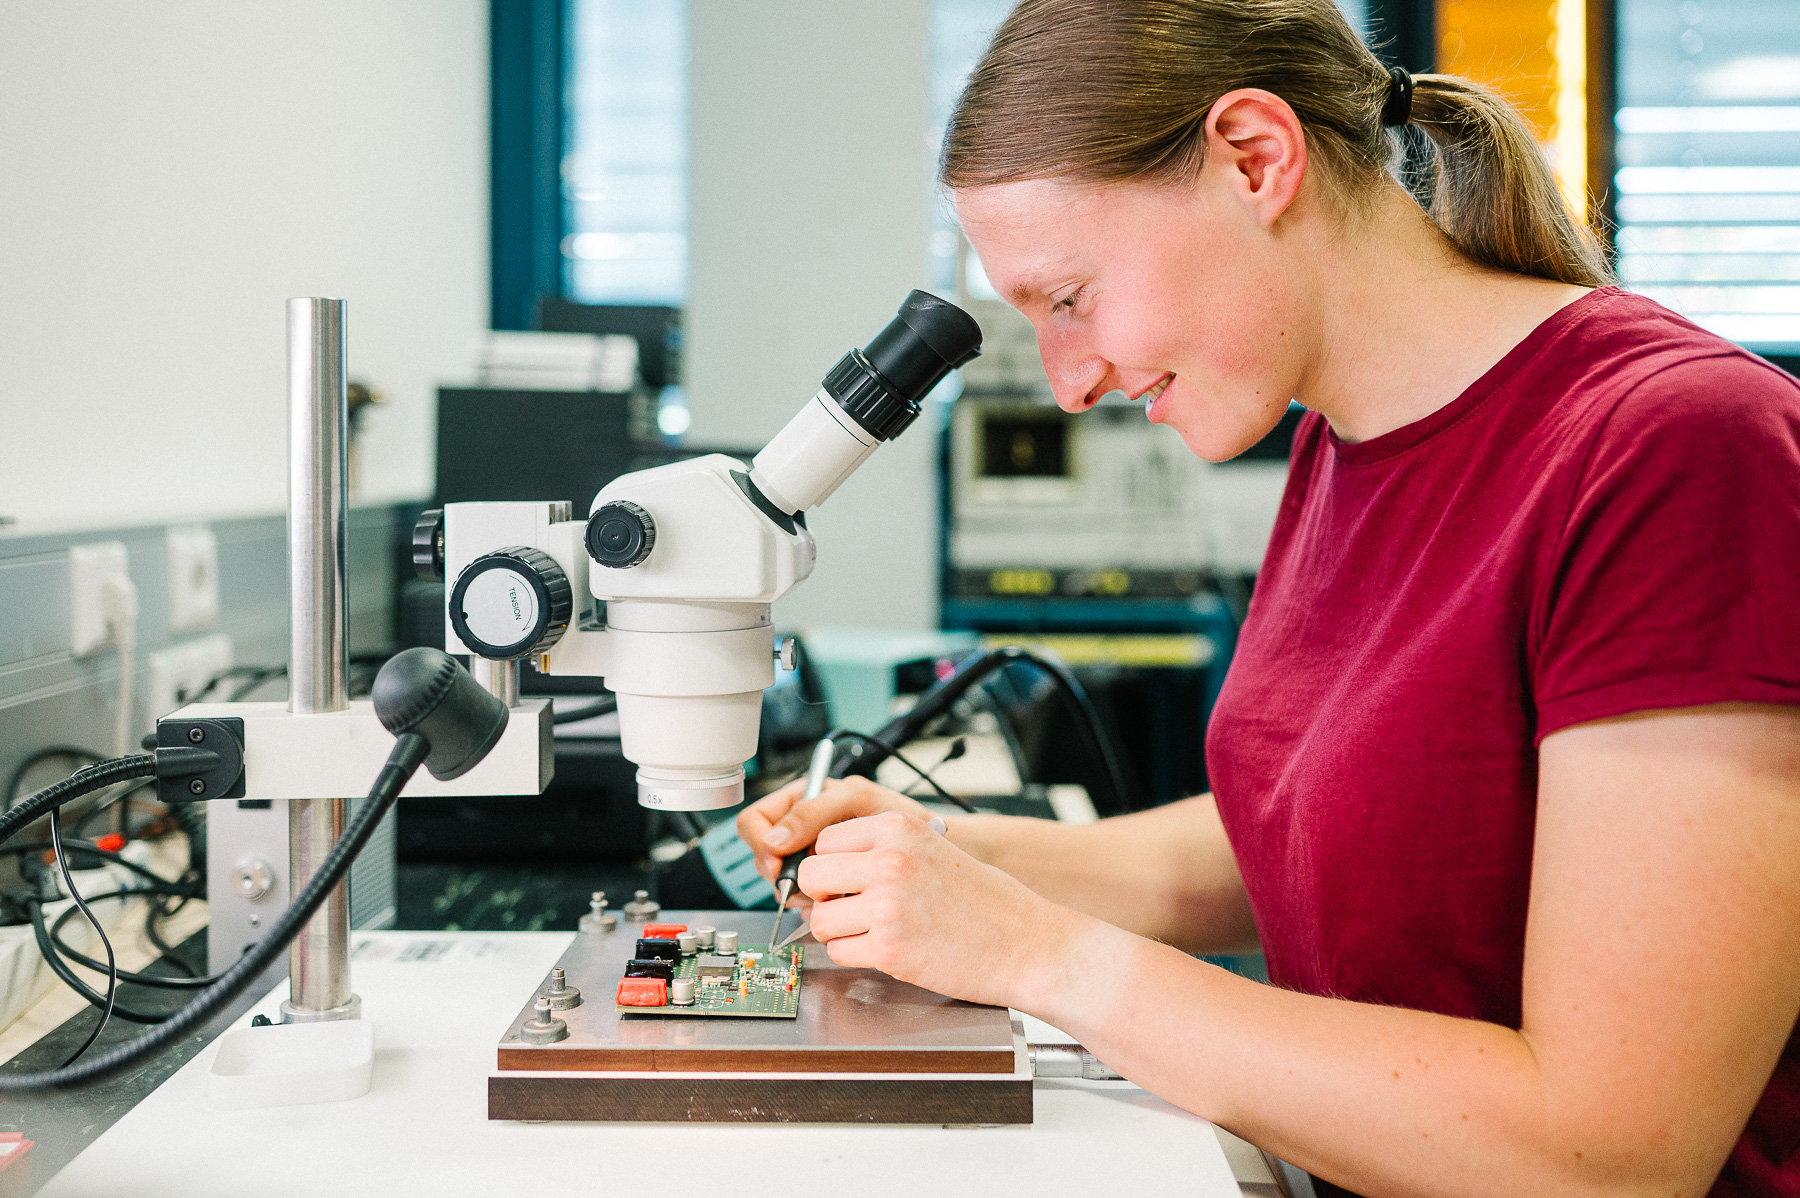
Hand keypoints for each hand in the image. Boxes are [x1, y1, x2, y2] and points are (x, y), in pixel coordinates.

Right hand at [738, 775, 934, 888]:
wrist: (935, 847)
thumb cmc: (901, 815)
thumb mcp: (858, 800)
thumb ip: (815, 811)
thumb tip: (774, 838)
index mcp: (801, 800)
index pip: (754, 821)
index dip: (760, 843)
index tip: (778, 861)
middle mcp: (801, 831)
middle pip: (762, 856)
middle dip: (780, 872)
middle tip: (805, 882)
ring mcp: (812, 860)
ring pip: (780, 881)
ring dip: (798, 890)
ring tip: (829, 888)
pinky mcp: (826, 886)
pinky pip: (803, 899)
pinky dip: (814, 903)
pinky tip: (836, 900)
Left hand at [797, 810, 1087, 1008]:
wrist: (1027, 944)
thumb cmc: (987, 902)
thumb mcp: (933, 848)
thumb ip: (883, 849)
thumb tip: (830, 864)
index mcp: (899, 828)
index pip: (825, 839)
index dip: (832, 865)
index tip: (846, 880)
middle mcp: (889, 860)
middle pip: (812, 875)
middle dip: (825, 897)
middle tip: (852, 908)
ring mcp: (887, 905)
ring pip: (819, 919)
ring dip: (838, 930)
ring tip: (873, 931)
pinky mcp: (889, 948)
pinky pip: (839, 952)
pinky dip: (855, 955)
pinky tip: (888, 950)